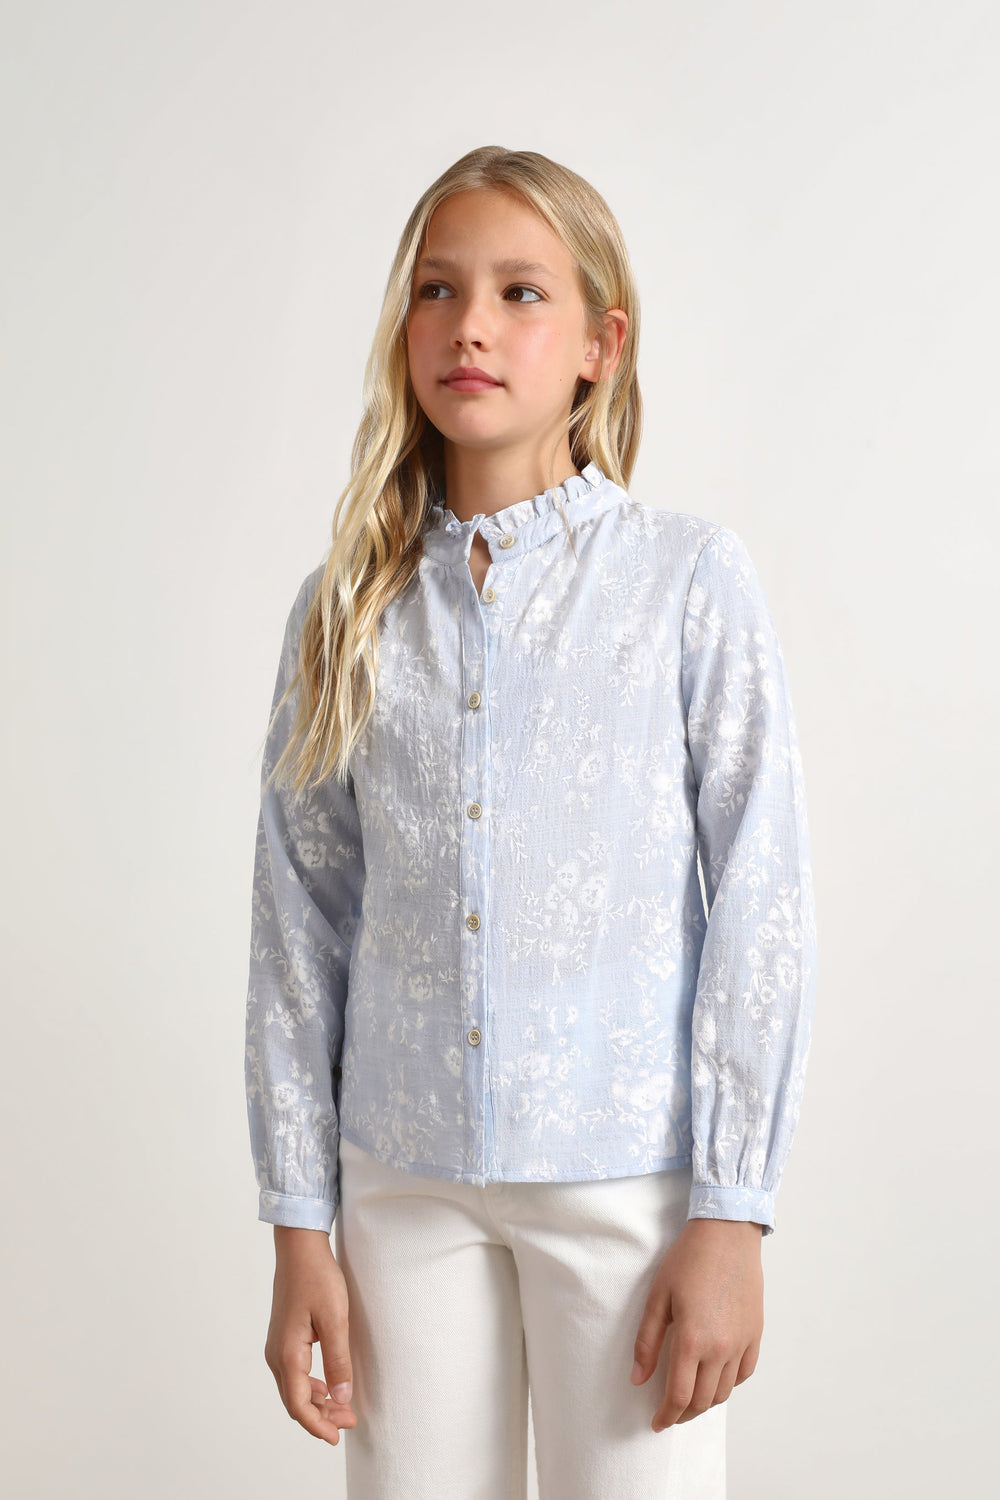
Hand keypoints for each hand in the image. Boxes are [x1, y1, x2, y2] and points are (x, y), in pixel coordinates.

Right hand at [264, 1226, 357, 1446]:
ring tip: (343, 1408)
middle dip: (321, 1417)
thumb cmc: (317, 1277)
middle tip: (350, 1422)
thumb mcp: (335, 1318)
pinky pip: (294, 1374)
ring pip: (294, 1389)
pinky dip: (312, 1388)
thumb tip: (342, 1398)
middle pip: (295, 1401)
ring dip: (317, 1403)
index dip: (318, 1425)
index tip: (338, 1436)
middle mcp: (276, 1354)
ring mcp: (277, 1346)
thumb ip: (338, 1360)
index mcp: (287, 1354)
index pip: (299, 1405)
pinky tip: (329, 1387)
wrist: (300, 1247)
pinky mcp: (284, 1338)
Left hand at [630, 1217, 763, 1431]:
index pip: (679, 1396)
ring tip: (690, 1400)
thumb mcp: (658, 1296)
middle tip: (669, 1414)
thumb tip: (638, 1379)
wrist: (727, 1233)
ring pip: (724, 1391)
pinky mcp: (755, 1333)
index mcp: (692, 1340)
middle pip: (703, 1400)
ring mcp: (742, 1342)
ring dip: (706, 1403)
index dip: (666, 1416)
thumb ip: (647, 1342)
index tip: (656, 1423)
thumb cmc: (688, 1259)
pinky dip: (729, 1384)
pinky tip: (716, 1379)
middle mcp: (721, 1348)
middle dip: (683, 1414)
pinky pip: (744, 1373)